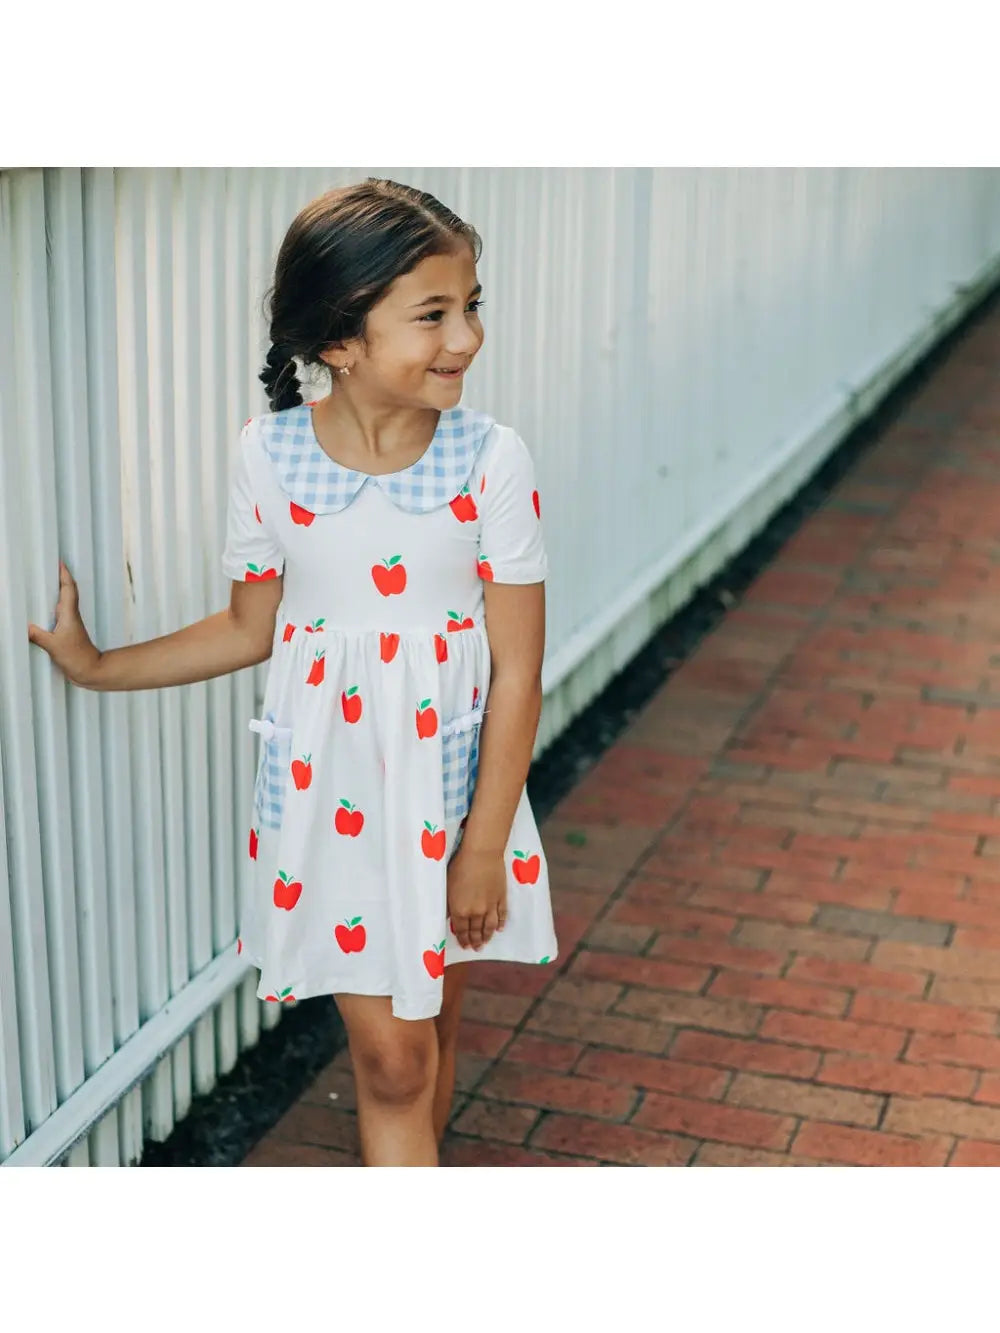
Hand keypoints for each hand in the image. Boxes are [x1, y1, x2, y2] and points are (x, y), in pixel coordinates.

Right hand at [27, 562, 101, 686]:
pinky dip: (54, 605)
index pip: (68, 589)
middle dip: (61, 577)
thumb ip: (38, 636)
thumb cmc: (77, 658)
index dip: (65, 575)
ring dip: (58, 589)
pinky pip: (60, 612)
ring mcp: (70, 623)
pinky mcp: (67, 632)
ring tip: (47, 581)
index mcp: (69, 615)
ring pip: (64, 601)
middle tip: (51, 566)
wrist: (90, 670)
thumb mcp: (54, 646)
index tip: (60, 562)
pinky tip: (46, 607)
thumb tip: (25, 626)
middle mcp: (71, 616)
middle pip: (67, 591)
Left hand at [447, 843, 506, 951]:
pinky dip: (501, 923)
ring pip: (490, 926)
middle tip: (476, 948)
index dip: (463, 939)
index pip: (461, 930)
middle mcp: (476, 912)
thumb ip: (449, 906)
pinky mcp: (501, 898)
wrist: (481, 854)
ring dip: (487, 936)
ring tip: (486, 942)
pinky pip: (502, 915)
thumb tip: (448, 918)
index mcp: (460, 910)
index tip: (464, 945)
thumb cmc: (460, 867)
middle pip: (476, 931)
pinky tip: (499, 928)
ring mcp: (491, 906)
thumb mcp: (448, 887)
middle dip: (475, 941)